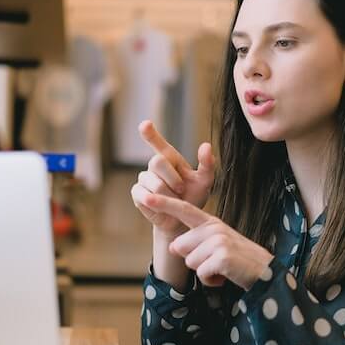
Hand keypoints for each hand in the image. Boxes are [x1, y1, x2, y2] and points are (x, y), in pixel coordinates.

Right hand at [131, 120, 214, 238]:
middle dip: (172, 178)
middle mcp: (155, 166)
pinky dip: (157, 202)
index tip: (145, 124)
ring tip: (174, 200)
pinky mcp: (137, 193)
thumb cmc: (193, 198)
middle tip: (181, 189)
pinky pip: (144, 195)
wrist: (182, 221)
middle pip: (157, 162)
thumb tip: (206, 145)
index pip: (158, 143)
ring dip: (168, 194)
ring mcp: (144, 179)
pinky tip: (161, 205)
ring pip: (153, 182)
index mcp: (170, 159)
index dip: (151, 134)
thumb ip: (207, 164)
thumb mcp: (204, 181)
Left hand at [144, 193, 273, 290]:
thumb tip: (173, 247)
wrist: (265, 272)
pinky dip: (211, 280)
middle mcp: (213, 228)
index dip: (164, 203)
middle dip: (193, 260)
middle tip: (215, 261)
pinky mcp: (222, 256)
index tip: (147, 197)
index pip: (184, 210)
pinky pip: (201, 273)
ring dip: (204, 271)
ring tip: (222, 268)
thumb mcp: (215, 245)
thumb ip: (193, 242)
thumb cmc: (236, 259)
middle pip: (180, 247)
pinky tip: (225, 275)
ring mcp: (219, 241)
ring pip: (190, 262)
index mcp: (210, 222)